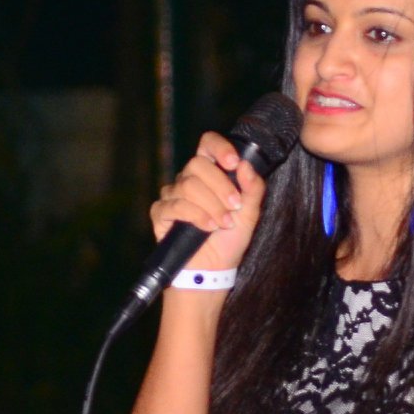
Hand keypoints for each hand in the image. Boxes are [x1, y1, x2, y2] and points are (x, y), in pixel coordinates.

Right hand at [148, 131, 266, 274]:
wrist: (214, 269)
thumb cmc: (229, 239)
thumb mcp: (250, 213)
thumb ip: (252, 188)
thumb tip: (246, 164)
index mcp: (210, 173)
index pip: (207, 144)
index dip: (219, 147)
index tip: (233, 163)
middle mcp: (188, 179)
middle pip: (197, 164)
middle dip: (220, 186)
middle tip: (234, 207)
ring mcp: (172, 195)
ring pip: (188, 185)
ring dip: (211, 205)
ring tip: (223, 223)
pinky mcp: (161, 213)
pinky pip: (175, 205)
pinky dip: (196, 216)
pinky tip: (207, 227)